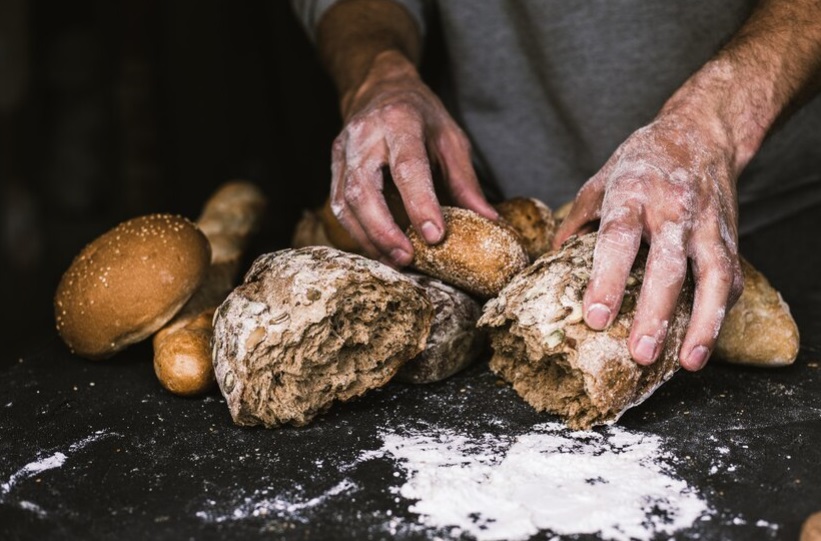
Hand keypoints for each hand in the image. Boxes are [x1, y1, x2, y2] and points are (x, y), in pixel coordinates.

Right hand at [330, 50, 497, 265]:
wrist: (380, 88)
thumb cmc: (421, 115)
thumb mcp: (451, 138)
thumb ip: (465, 180)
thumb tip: (488, 220)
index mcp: (399, 121)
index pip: (407, 167)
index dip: (420, 204)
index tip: (434, 236)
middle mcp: (364, 135)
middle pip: (364, 190)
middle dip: (384, 231)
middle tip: (407, 258)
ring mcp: (342, 151)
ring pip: (345, 203)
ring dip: (369, 238)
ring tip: (395, 261)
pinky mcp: (334, 166)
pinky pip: (339, 206)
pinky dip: (358, 232)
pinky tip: (379, 249)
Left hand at [554, 113, 743, 370]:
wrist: (702, 133)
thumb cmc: (643, 160)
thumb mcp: (601, 180)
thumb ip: (576, 220)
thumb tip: (551, 259)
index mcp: (632, 193)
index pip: (617, 239)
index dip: (607, 280)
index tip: (596, 317)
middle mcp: (672, 210)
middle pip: (666, 266)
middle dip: (654, 313)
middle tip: (640, 353)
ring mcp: (706, 225)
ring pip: (711, 278)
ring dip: (702, 324)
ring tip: (687, 362)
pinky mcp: (730, 237)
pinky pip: (730, 280)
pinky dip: (720, 313)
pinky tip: (703, 342)